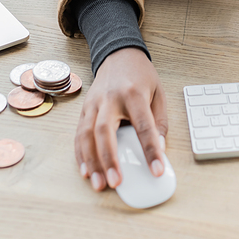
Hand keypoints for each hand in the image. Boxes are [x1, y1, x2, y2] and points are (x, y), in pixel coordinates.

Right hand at [75, 47, 167, 191]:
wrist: (119, 54)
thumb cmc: (141, 75)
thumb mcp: (159, 92)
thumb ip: (160, 122)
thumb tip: (160, 149)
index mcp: (134, 93)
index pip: (143, 125)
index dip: (151, 150)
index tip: (157, 170)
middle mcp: (110, 98)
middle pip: (105, 131)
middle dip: (110, 159)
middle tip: (117, 182)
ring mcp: (94, 103)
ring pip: (87, 135)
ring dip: (91, 162)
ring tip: (99, 184)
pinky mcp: (85, 108)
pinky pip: (78, 134)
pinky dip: (80, 155)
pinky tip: (85, 171)